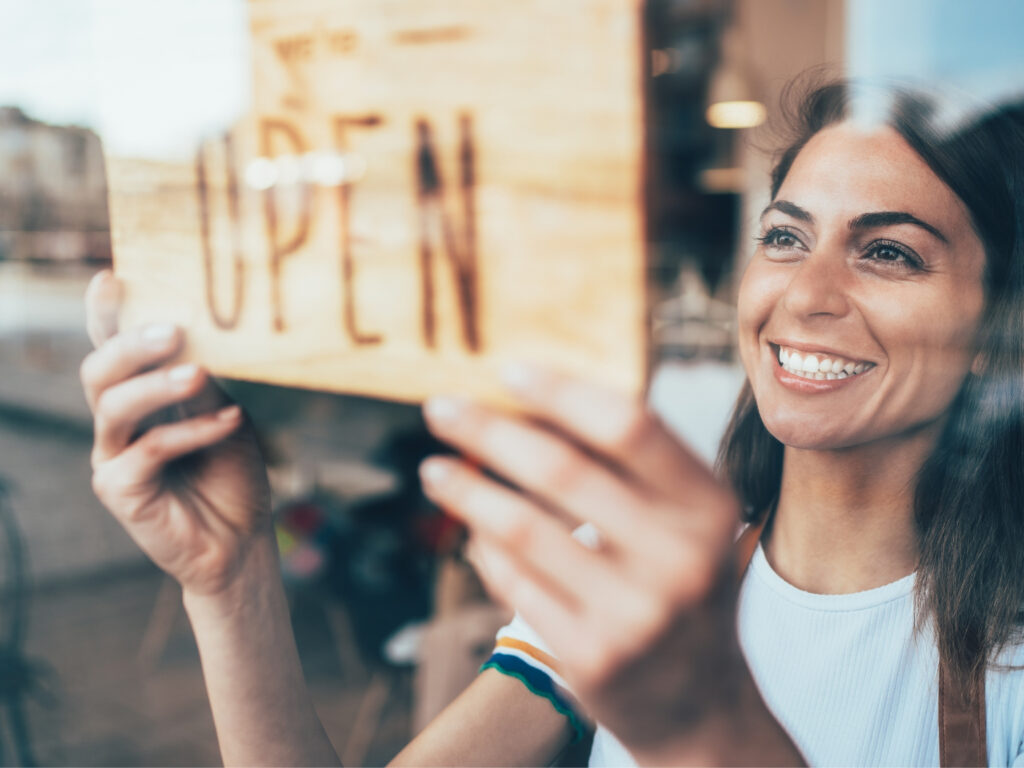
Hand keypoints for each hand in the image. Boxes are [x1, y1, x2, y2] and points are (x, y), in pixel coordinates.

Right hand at [81, 270, 272, 597]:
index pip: (114, 348)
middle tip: (174, 329)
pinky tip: (229, 422)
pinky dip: (191, 432)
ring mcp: (113, 457)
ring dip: (157, 385)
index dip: (105, 314)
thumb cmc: (232, 474)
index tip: (111, 277)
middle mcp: (117, 423)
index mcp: (140, 397)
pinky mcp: (120, 491)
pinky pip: (148, 451)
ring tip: (198, 372)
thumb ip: (204, 382)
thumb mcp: (226, 416)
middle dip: (130, 344)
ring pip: (114, 406)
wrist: (243, 541)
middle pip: (99, 371)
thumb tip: (194, 336)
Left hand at [418, 366, 750, 760]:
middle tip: (440, 407)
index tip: (506, 370)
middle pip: (562, 469)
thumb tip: (533, 401)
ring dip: (466, 489)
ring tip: (434, 469)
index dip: (561, 391)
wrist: (698, 704)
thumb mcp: (686, 523)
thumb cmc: (680, 586)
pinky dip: (483, 547)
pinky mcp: (592, 657)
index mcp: (708, 507)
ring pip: (522, 527)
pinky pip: (514, 583)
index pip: (628, 426)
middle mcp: (681, 558)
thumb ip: (631, 467)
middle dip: (488, 430)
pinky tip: (470, 529)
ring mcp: (636, 614)